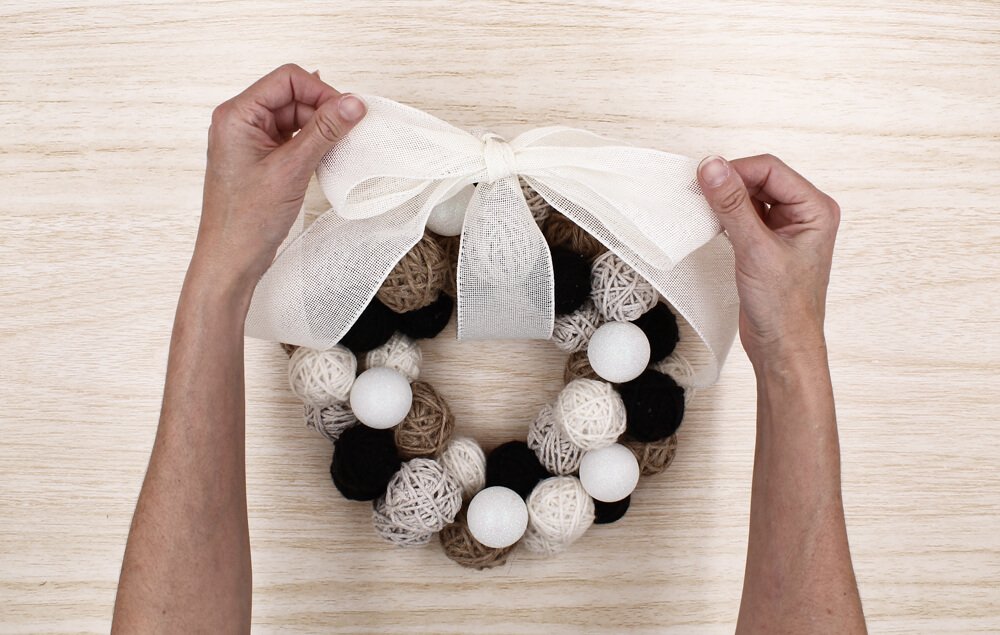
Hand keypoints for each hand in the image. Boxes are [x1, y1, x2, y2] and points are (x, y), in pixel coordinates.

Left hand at [192, 64, 366, 294]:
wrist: (231, 259)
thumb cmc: (247, 220)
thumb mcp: (292, 169)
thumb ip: (324, 131)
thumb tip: (352, 104)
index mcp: (237, 115)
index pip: (287, 79)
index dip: (321, 91)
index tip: (347, 112)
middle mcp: (240, 122)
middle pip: (292, 97)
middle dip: (322, 111)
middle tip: (348, 133)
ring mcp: (250, 141)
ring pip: (295, 118)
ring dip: (319, 129)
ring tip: (337, 149)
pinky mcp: (261, 159)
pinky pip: (292, 138)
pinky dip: (311, 144)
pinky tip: (325, 157)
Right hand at [697, 154, 840, 366]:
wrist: (782, 347)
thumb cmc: (784, 308)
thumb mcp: (755, 249)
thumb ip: (732, 205)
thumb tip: (713, 168)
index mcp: (815, 209)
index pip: (770, 170)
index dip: (736, 170)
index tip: (706, 177)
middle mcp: (804, 215)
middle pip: (760, 179)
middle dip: (729, 184)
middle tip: (700, 192)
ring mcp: (785, 229)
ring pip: (750, 197)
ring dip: (725, 200)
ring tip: (703, 209)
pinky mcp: (767, 243)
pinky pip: (744, 216)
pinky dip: (725, 216)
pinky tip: (710, 224)